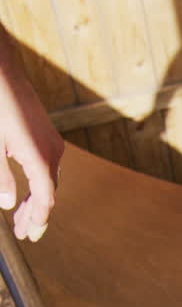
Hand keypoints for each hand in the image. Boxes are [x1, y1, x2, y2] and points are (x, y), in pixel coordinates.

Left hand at [0, 29, 63, 241]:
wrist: (1, 69)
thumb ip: (0, 177)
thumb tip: (7, 205)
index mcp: (39, 159)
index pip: (45, 200)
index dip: (38, 220)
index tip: (31, 236)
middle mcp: (52, 152)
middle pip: (48, 193)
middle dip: (36, 214)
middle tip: (25, 233)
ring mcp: (52, 142)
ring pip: (48, 180)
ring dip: (36, 199)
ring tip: (23, 217)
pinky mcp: (46, 135)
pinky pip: (46, 167)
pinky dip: (37, 183)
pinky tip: (26, 189)